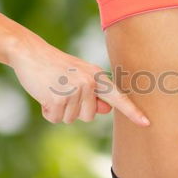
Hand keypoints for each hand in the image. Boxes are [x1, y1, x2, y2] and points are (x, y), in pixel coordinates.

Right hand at [7, 36, 149, 125]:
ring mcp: (73, 91)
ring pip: (71, 119)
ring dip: (59, 110)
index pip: (118, 97)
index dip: (132, 112)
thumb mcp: (80, 75)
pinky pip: (55, 119)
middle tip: (62, 89)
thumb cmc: (57, 66)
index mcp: (97, 77)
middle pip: (88, 116)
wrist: (31, 53)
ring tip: (52, 89)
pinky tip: (44, 95)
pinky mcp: (56, 99)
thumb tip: (106, 109)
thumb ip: (94, 92)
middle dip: (74, 109)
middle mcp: (88, 83)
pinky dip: (48, 112)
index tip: (146, 123)